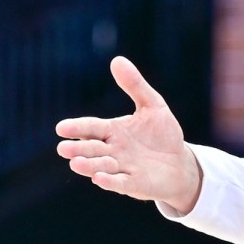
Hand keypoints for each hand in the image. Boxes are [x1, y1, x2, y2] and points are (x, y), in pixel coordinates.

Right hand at [56, 56, 201, 212]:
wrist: (181, 163)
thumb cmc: (163, 135)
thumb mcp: (153, 106)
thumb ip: (135, 86)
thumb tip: (117, 60)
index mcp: (112, 131)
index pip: (91, 128)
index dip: (77, 128)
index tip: (62, 128)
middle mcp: (112, 150)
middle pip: (91, 149)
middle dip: (78, 149)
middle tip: (63, 149)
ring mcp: (122, 168)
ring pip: (101, 167)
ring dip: (89, 165)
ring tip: (76, 163)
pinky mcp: (134, 184)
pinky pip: (120, 183)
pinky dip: (109, 181)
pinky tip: (100, 178)